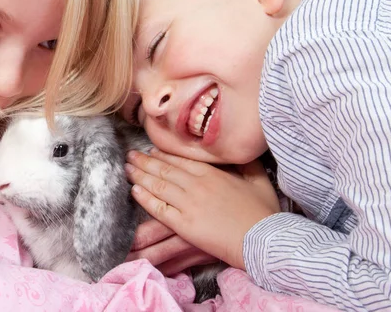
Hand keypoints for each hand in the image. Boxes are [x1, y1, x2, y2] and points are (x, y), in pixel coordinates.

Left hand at [125, 149, 279, 269]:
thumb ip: (246, 163)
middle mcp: (197, 184)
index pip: (181, 160)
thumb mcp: (258, 180)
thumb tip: (240, 150)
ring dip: (139, 175)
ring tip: (126, 169)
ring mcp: (189, 204)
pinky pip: (159, 208)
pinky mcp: (184, 225)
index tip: (150, 150)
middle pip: (164, 169)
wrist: (262, 239)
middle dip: (144, 161)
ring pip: (158, 185)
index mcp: (213, 173)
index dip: (163, 155)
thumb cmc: (263, 212)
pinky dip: (145, 198)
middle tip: (130, 155)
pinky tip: (134, 191)